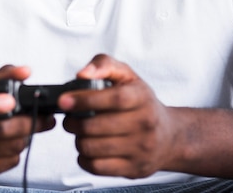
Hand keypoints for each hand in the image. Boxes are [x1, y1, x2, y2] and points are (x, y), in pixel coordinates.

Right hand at [0, 65, 55, 178]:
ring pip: (10, 147)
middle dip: (28, 123)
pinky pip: (10, 162)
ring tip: (26, 127)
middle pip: (0, 131)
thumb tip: (25, 72)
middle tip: (46, 117)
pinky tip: (13, 140)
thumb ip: (3, 76)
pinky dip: (18, 150)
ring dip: (26, 136)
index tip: (11, 101)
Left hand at [59, 54, 173, 178]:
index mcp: (142, 97)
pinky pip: (97, 167)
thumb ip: (104, 64)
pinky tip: (88, 148)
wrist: (168, 137)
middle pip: (97, 126)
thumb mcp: (127, 76)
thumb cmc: (140, 102)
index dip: (85, 100)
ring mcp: (140, 148)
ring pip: (93, 148)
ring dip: (78, 140)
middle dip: (74, 123)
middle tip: (69, 119)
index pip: (114, 98)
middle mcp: (145, 123)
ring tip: (80, 133)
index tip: (64, 101)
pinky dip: (84, 158)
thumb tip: (82, 74)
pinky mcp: (134, 168)